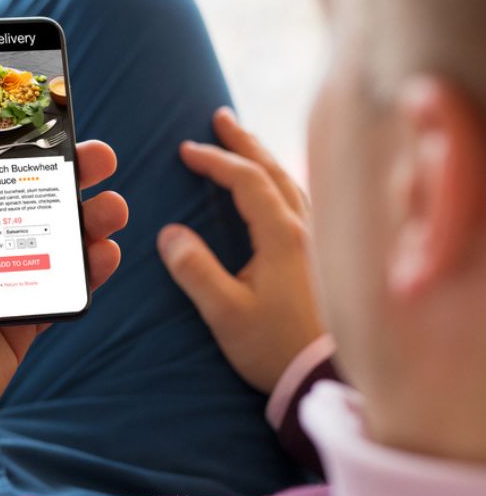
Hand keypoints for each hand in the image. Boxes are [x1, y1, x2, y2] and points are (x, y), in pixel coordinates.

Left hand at [0, 106, 127, 441]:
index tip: (52, 121)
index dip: (18, 143)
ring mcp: (0, 281)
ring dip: (91, 218)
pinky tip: (106, 253)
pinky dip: (92, 268)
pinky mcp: (23, 317)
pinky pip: (66, 286)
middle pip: (31, 197)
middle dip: (70, 175)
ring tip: (113, 209)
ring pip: (57, 238)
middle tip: (103, 159)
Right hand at [157, 108, 325, 393]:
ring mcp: (320, 240)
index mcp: (282, 235)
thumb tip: (169, 234)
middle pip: (274, 171)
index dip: (215, 160)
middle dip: (245, 142)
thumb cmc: (276, 346)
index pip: (246, 181)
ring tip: (244, 143)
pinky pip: (301, 201)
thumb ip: (195, 271)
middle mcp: (307, 229)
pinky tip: (276, 188)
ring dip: (264, 158)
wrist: (326, 377)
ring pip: (292, 183)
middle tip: (220, 118)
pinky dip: (280, 181)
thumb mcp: (226, 313)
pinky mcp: (324, 256)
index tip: (186, 150)